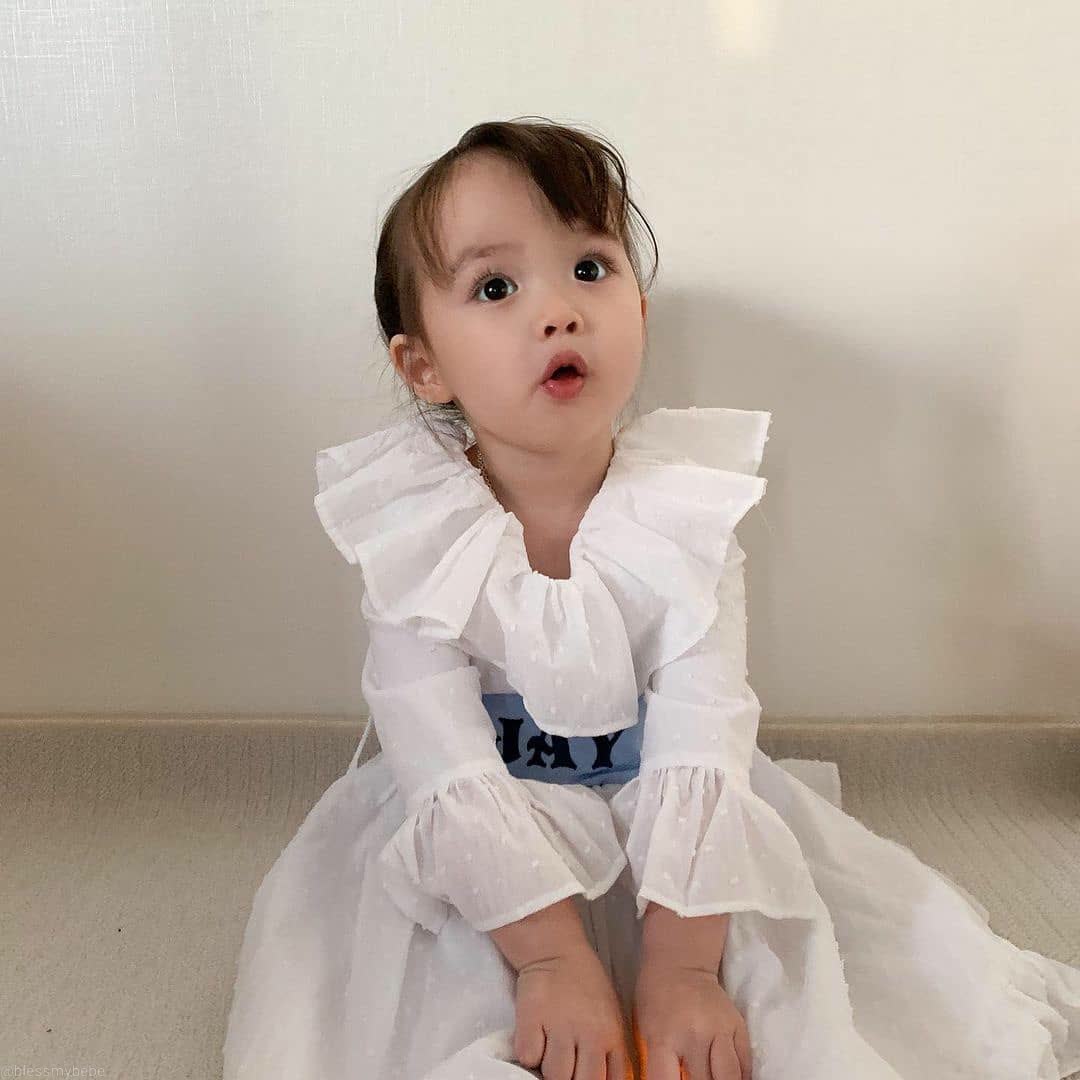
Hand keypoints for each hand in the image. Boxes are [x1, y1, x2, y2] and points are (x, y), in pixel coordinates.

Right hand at [513, 944, 635, 1079]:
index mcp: (611, 1036)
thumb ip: (612, 1055)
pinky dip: (528, 1053)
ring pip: (554, 1074)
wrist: (557, 950)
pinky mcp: (532, 1015)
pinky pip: (528, 1056)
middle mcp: (589, 1033)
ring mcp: (560, 1024)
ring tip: (548, 1050)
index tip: (584, 1076)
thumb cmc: (586, 988)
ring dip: (548, 1067)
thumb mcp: (611, 1019)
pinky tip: (534, 1038)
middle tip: (565, 1066)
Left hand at [631, 961, 750, 1079]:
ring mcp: (720, 1030)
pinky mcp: (738, 1026)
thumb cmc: (655, 999)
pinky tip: (730, 1078)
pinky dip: (740, 1077)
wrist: (680, 963)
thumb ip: (656, 1064)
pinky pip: (745, 1065)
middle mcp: (694, 1035)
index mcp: (663, 1038)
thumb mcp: (646, 1031)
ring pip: (730, 1079)